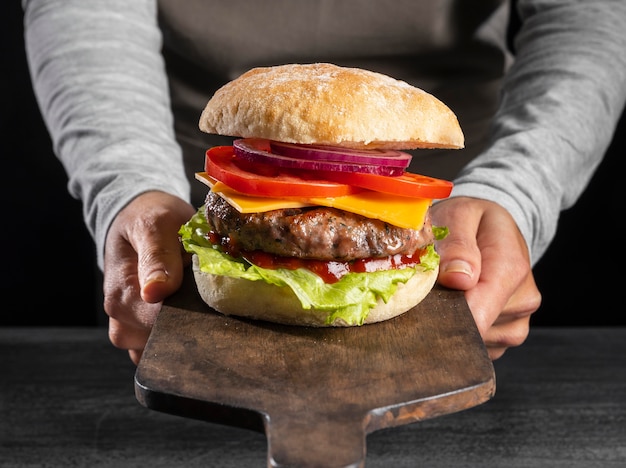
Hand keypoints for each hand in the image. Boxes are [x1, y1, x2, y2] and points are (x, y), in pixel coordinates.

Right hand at [103, 191, 196, 363]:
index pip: (157, 323)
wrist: (139, 219)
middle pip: (164, 341)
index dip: (189, 314)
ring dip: (191, 330)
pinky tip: (198, 310)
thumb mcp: (154, 224)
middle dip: (193, 324)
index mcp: (121, 294)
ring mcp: (134, 331)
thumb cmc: (149, 219)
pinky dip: (186, 335)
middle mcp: (123, 320)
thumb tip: (155, 292)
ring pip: (167, 349)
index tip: (213, 299)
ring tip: (204, 299)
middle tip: (215, 298)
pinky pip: (168, 348)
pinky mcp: (147, 334)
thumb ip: (156, 256)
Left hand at [431, 197, 541, 359]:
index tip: (422, 306)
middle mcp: (522, 299)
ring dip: (452, 321)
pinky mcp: (507, 335)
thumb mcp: (460, 215)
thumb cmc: (471, 221)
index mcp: (511, 269)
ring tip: (447, 290)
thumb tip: (458, 278)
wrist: (493, 229)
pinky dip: (461, 331)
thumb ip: (457, 244)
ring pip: (473, 340)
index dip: (446, 315)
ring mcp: (517, 320)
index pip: (479, 311)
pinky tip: (457, 305)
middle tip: (429, 288)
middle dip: (445, 314)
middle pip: (472, 327)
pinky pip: (478, 346)